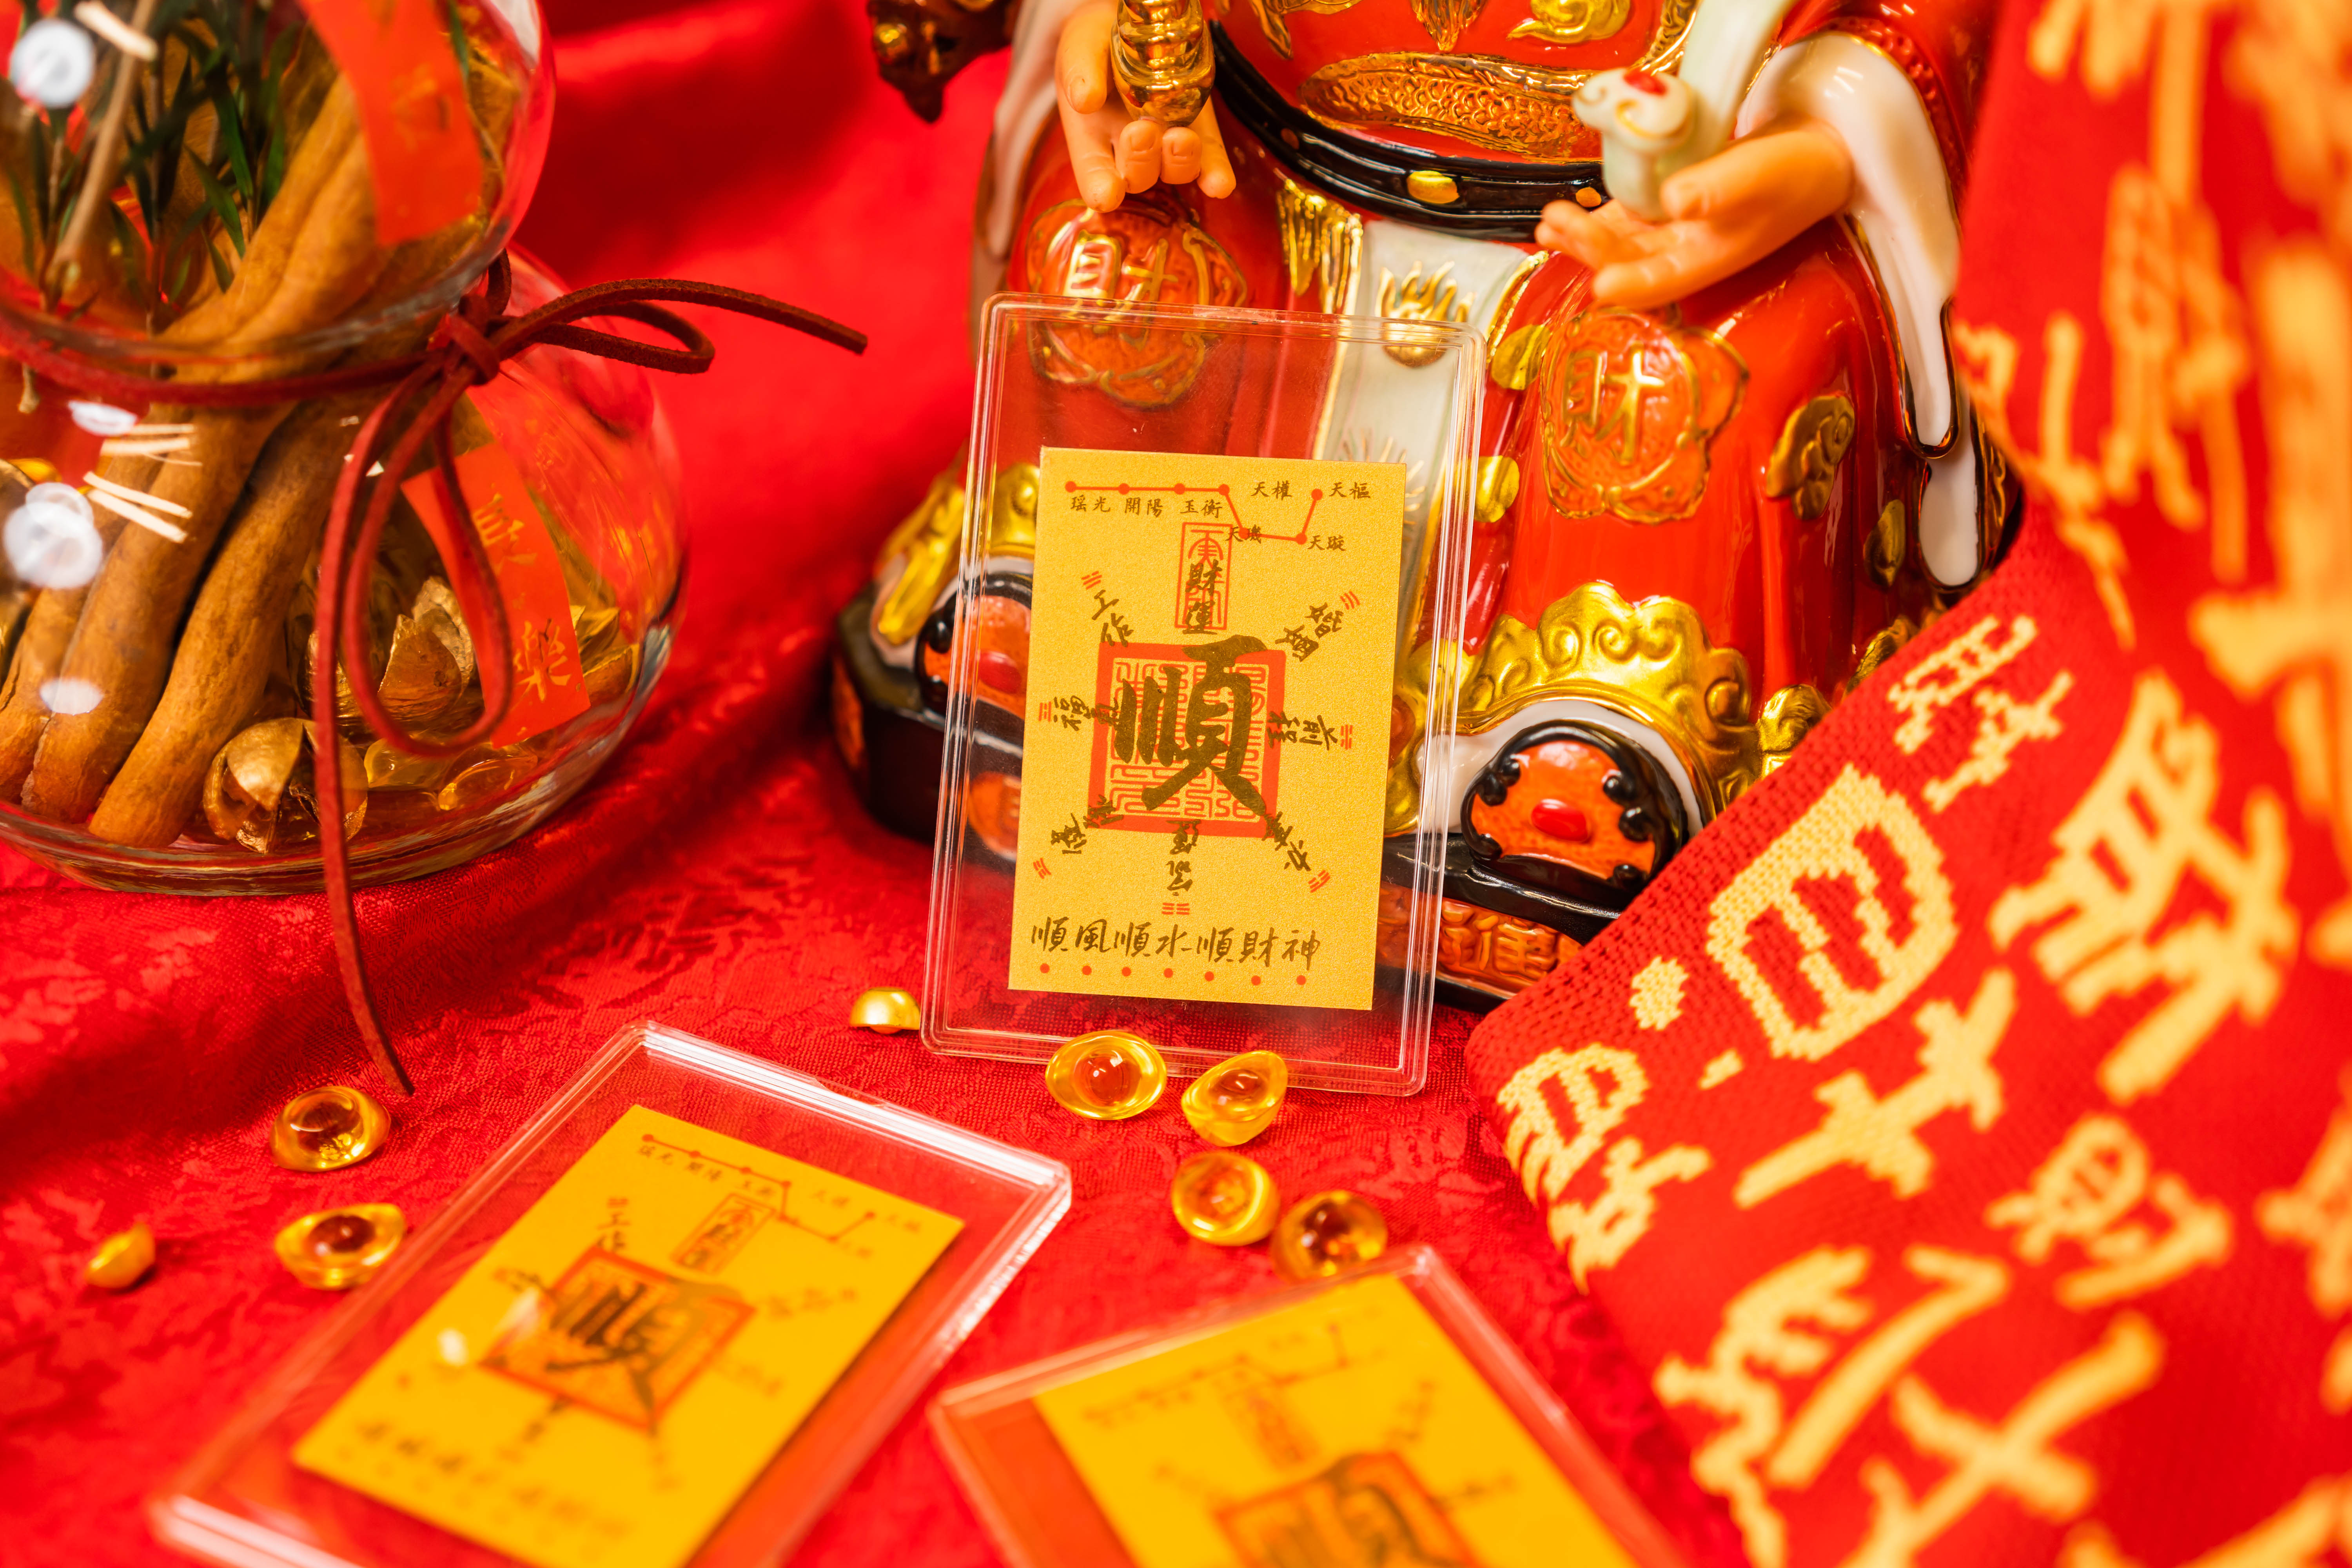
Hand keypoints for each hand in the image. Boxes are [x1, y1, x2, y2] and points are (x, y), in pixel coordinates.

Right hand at [1057, 0, 1234, 211]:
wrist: (1128, 25)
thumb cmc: (1096, 43)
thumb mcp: (1081, 48)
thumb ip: (1080, 71)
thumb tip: (1085, 100)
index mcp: (1093, 139)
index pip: (1095, 179)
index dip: (1102, 190)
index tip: (1110, 191)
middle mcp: (1131, 151)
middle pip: (1138, 178)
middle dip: (1141, 162)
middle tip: (1142, 130)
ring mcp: (1167, 144)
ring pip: (1175, 173)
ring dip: (1179, 163)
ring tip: (1181, 137)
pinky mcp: (1200, 131)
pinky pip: (1210, 160)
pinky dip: (1215, 173)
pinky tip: (1220, 183)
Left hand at [1535, 118, 1853, 308]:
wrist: (1813, 155)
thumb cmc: (1795, 170)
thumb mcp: (1760, 173)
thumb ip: (1718, 188)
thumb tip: (1671, 202)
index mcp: (1712, 259)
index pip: (1665, 281)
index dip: (1632, 285)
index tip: (1599, 285)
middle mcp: (1686, 253)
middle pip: (1630, 262)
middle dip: (1591, 249)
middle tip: (1558, 226)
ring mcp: (1671, 233)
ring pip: (1617, 244)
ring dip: (1582, 237)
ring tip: (1548, 223)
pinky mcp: (1662, 210)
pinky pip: (1620, 222)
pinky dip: (1592, 220)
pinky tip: (1561, 217)